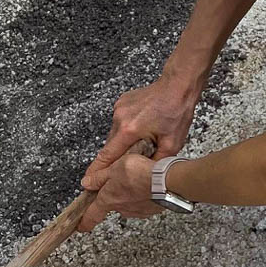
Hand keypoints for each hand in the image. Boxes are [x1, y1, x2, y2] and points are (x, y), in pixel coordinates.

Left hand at [78, 152, 159, 233]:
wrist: (166, 182)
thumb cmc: (140, 174)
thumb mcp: (114, 168)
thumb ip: (99, 177)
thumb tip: (87, 183)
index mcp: (108, 200)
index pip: (92, 215)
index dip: (85, 222)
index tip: (81, 226)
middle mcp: (122, 209)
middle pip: (113, 204)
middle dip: (116, 194)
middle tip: (122, 180)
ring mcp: (138, 211)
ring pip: (129, 202)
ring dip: (132, 193)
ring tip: (138, 178)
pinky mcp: (151, 210)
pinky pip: (144, 202)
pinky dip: (144, 194)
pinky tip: (148, 183)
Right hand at [81, 73, 200, 190]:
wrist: (177, 86)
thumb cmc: (176, 111)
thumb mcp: (172, 145)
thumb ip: (155, 162)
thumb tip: (144, 173)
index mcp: (129, 130)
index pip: (107, 156)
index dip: (97, 170)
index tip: (88, 180)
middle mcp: (120, 118)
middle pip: (111, 145)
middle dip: (118, 155)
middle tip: (132, 157)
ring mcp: (119, 108)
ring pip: (116, 134)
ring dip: (124, 140)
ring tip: (144, 137)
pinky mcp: (122, 103)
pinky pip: (120, 122)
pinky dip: (128, 128)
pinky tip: (143, 126)